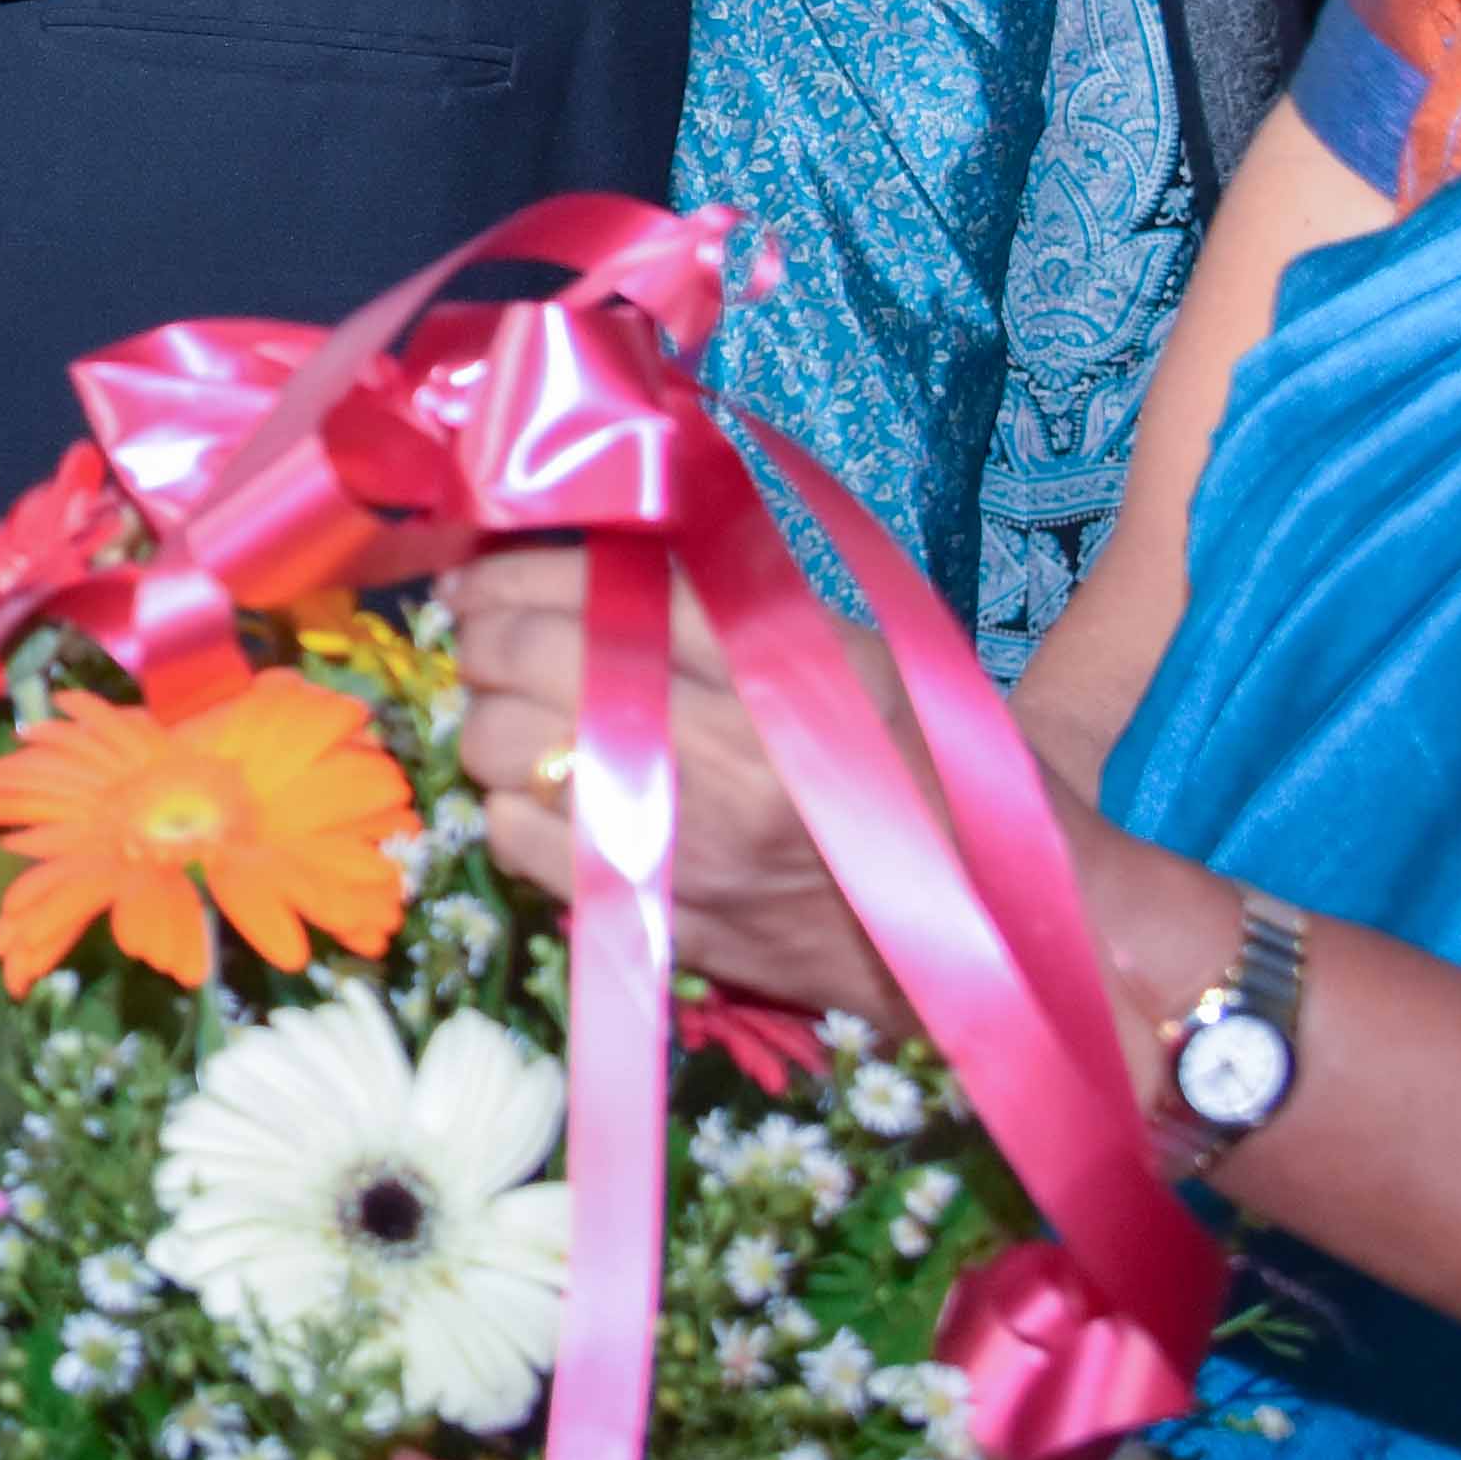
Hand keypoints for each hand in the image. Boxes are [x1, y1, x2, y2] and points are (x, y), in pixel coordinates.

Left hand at [444, 543, 922, 1032]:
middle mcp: (716, 748)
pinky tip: (545, 793)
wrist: (982, 915)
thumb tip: (613, 544)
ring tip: (515, 710)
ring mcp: (678, 838)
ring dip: (489, 721)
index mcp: (772, 662)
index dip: (512, 575)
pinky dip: (508, 807)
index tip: (478, 573)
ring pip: (503, 753)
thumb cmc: (919, 764)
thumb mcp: (854, 650)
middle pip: (526, 663)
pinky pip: (516, 843)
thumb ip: (737, 596)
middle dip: (480, 639)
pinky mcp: (653, 912)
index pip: (599, 590)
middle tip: (479, 632)